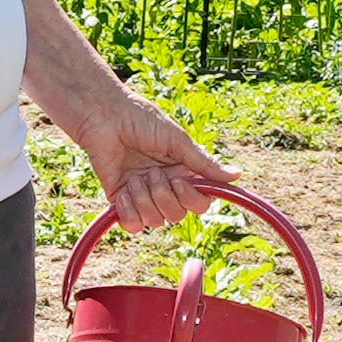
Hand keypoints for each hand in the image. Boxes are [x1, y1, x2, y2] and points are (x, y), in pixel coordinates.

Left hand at [76, 101, 229, 238]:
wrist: (104, 117)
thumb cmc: (141, 120)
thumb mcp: (177, 140)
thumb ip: (204, 163)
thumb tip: (237, 176)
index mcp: (182, 173)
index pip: (199, 203)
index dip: (191, 199)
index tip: (179, 180)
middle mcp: (165, 187)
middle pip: (176, 216)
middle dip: (164, 196)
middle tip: (151, 173)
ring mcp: (142, 195)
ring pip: (155, 222)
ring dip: (144, 199)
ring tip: (134, 177)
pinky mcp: (120, 200)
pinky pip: (132, 224)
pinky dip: (128, 211)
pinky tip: (123, 192)